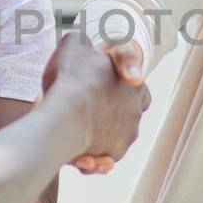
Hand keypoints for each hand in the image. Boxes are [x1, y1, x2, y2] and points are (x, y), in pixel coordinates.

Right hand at [42, 33, 149, 174]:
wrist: (65, 113)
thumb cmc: (71, 77)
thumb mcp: (74, 45)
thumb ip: (82, 43)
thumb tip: (79, 43)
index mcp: (135, 85)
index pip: (137, 88)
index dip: (119, 87)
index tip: (99, 87)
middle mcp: (135, 112)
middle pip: (121, 116)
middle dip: (102, 117)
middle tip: (78, 115)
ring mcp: (126, 135)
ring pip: (110, 140)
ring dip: (95, 141)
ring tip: (74, 136)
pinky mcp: (112, 156)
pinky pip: (101, 160)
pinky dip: (91, 160)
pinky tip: (76, 157)